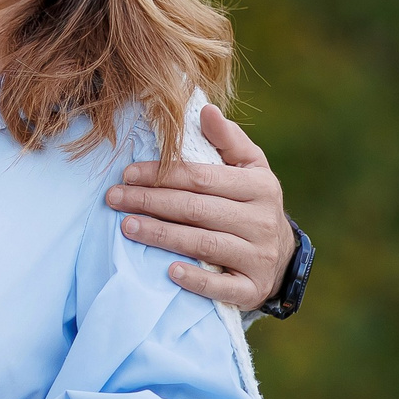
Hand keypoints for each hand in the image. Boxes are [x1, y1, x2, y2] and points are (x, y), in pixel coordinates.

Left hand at [106, 104, 295, 309]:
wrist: (282, 257)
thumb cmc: (253, 204)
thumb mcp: (250, 168)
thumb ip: (227, 139)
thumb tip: (205, 109)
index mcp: (259, 186)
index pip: (202, 177)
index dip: (162, 174)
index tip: (128, 173)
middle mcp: (262, 221)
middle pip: (197, 209)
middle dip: (151, 201)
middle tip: (115, 198)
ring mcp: (259, 257)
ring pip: (203, 244)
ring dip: (162, 235)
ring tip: (128, 227)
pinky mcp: (253, 290)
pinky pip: (223, 286)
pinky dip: (196, 280)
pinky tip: (170, 272)